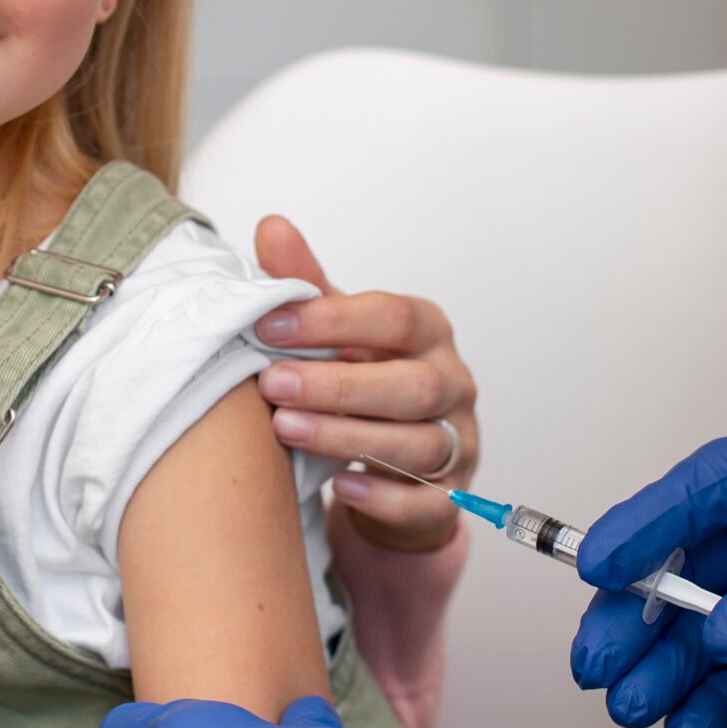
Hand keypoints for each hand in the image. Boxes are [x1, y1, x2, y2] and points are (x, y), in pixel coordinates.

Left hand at [253, 216, 478, 545]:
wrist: (391, 462)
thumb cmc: (361, 381)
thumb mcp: (335, 332)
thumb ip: (305, 284)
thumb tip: (271, 227)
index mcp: (427, 332)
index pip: (392, 317)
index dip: (332, 321)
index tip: (268, 326)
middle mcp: (452, 383)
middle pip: (413, 384)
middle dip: (339, 385)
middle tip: (272, 383)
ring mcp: (458, 442)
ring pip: (419, 444)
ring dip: (348, 436)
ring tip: (286, 429)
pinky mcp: (448, 497)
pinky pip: (426, 501)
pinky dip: (384, 496)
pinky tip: (339, 487)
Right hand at [571, 415, 726, 727]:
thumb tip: (725, 630)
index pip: (715, 486)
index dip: (650, 520)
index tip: (600, 563)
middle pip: (685, 568)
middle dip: (633, 612)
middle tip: (599, 659)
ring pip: (697, 640)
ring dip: (657, 670)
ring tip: (632, 706)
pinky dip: (702, 716)